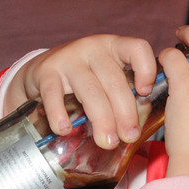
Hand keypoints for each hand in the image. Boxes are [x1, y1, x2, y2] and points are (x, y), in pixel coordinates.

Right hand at [6, 35, 156, 148]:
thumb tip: (138, 129)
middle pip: (114, 81)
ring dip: (101, 119)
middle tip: (129, 136)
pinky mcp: (46, 71)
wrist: (42, 69)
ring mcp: (69, 58)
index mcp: (115, 47)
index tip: (145, 93)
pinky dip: (59, 114)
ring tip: (107, 142)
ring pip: (90, 91)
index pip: (137, 48)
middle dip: (125, 113)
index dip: (146, 69)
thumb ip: (124, 92)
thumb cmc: (86, 77)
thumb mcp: (107, 75)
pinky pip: (54, 94)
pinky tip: (65, 130)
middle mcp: (93, 48)